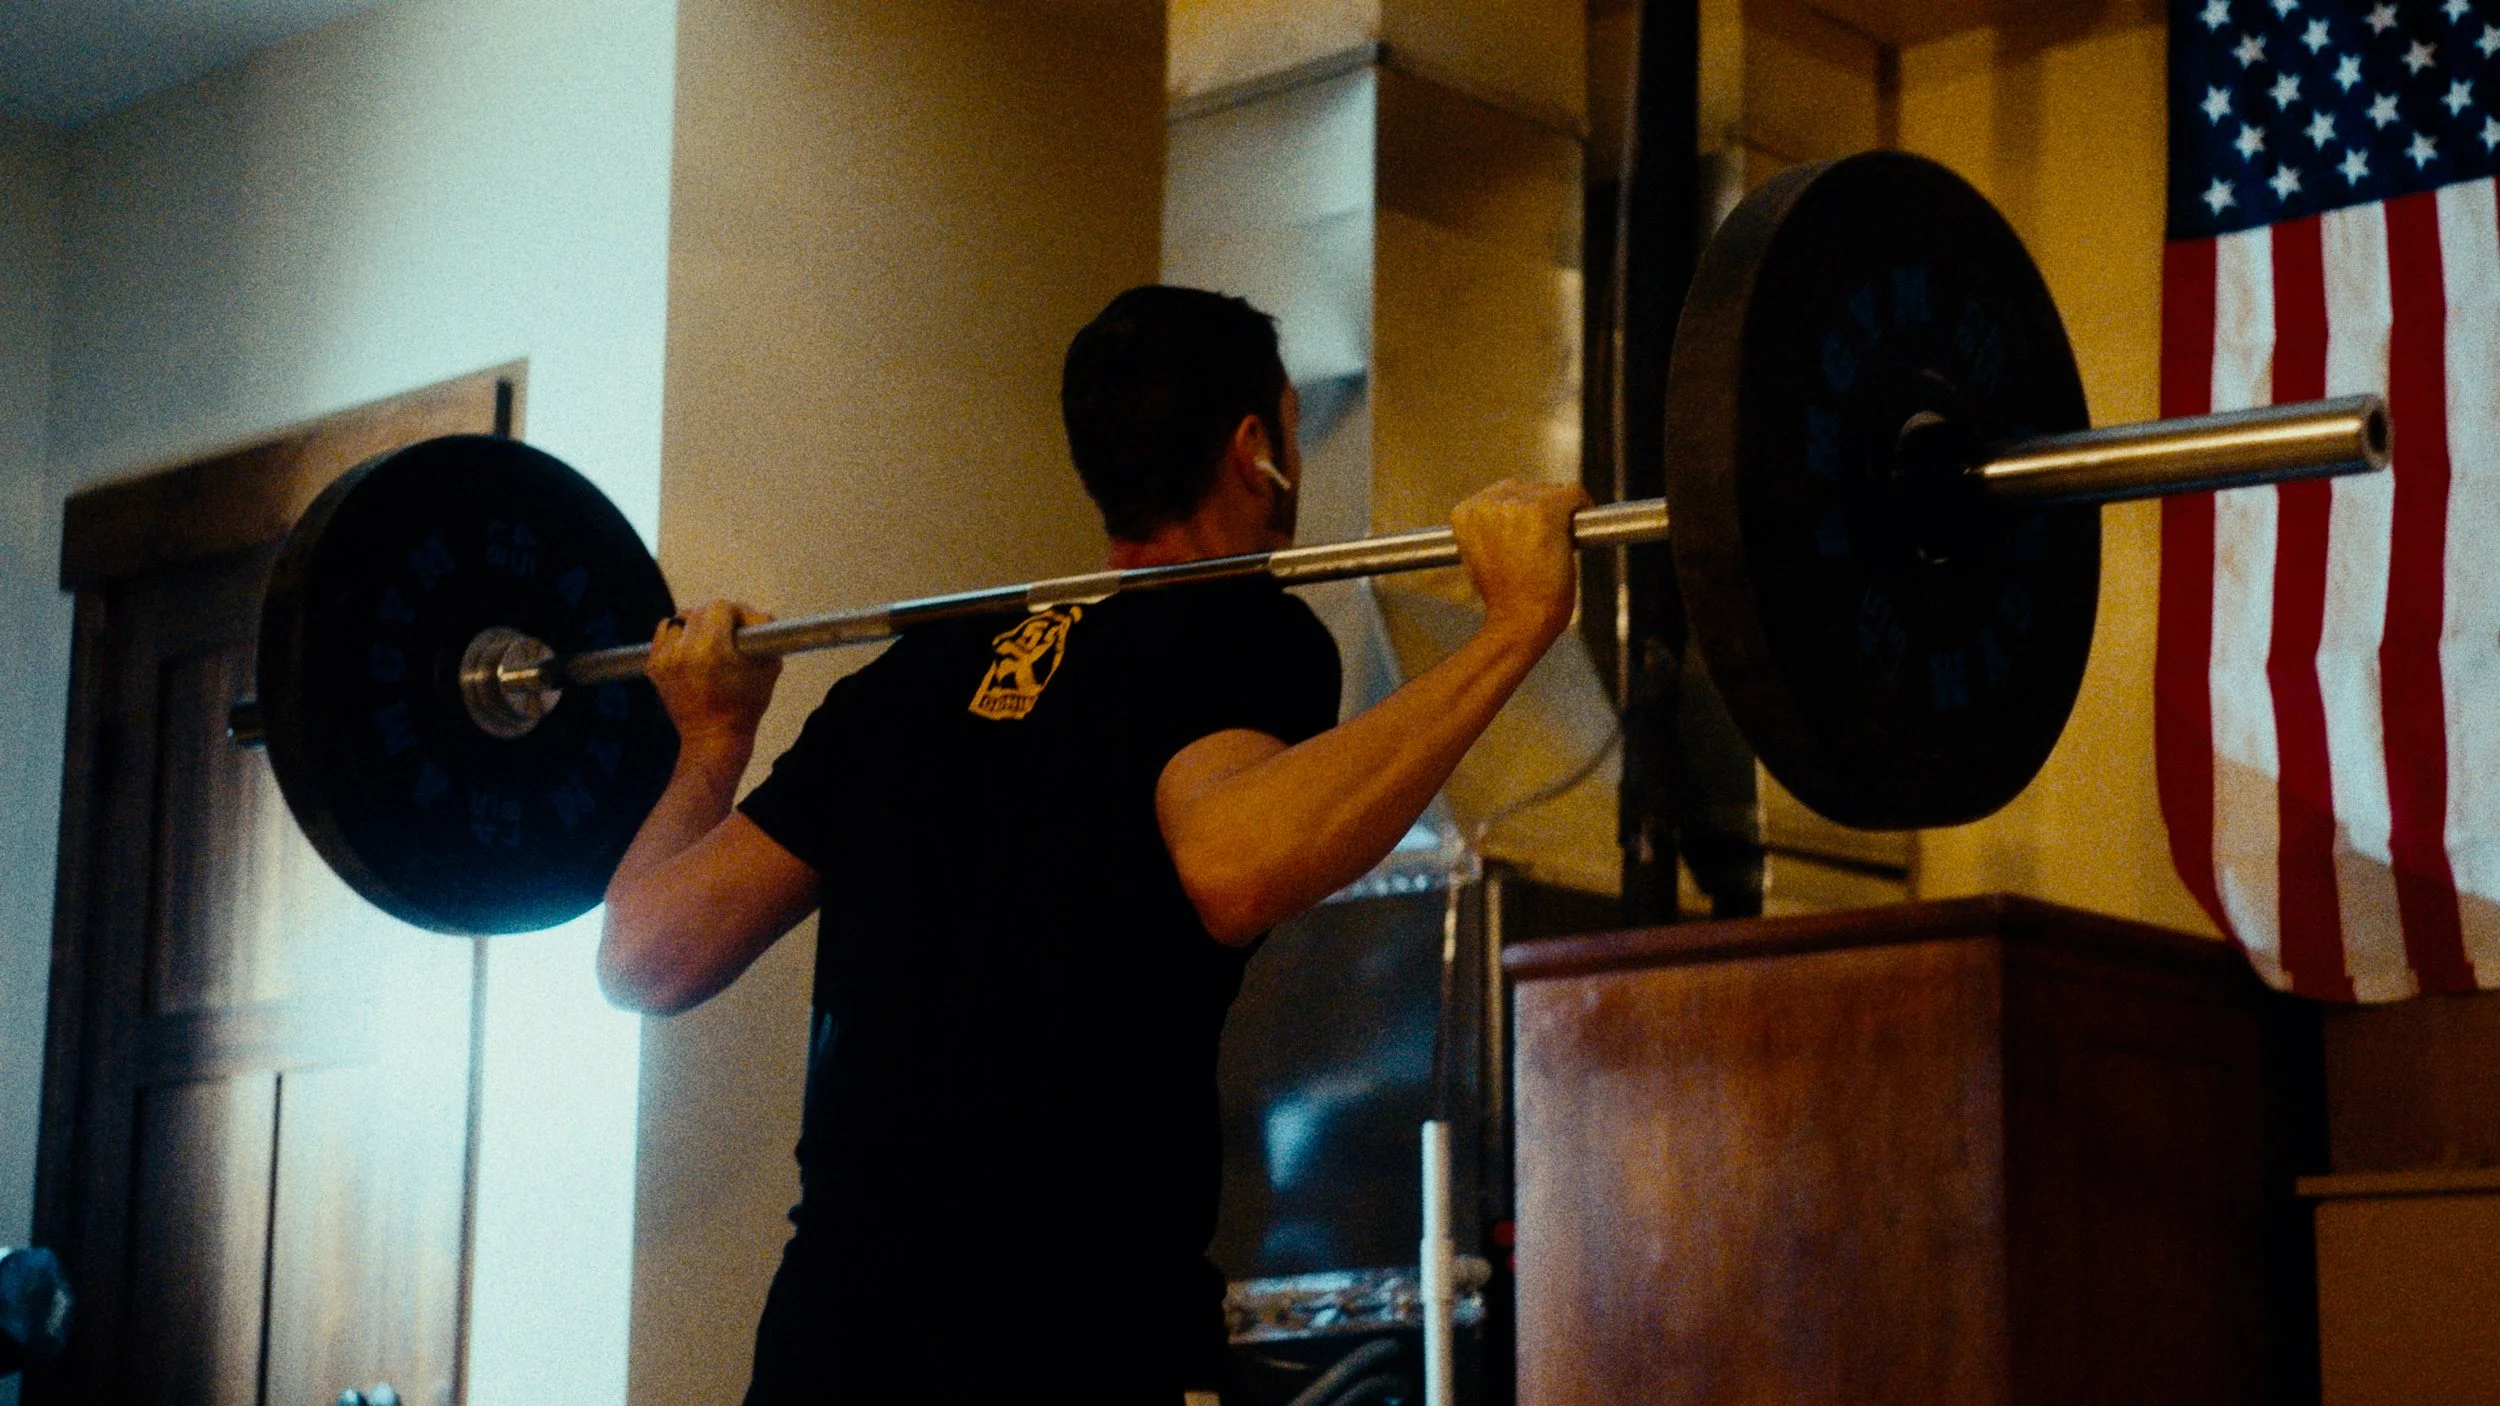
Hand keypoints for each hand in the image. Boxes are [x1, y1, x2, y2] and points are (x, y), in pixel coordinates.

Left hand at [646, 599, 781, 750]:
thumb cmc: (745, 706)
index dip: (737, 612)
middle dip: (717, 617)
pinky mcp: (653, 667)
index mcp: (712, 647)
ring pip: (679, 619)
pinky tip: (690, 649)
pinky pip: (663, 634)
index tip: (744, 627)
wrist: (714, 738)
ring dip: (695, 624)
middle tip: (730, 633)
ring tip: (708, 641)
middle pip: (699, 610)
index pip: (720, 607)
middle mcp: (684, 650)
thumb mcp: (769, 667)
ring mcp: (664, 658)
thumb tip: (762, 615)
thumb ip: (768, 634)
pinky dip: (678, 636)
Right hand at [1450, 479, 1588, 647]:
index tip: (1532, 534)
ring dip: (1561, 513)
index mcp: (1465, 513)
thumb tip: (1512, 514)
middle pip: (1528, 489)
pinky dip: (1582, 507)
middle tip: (1547, 544)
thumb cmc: (1504, 598)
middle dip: (1542, 511)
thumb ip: (1490, 528)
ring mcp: (1515, 505)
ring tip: (1556, 545)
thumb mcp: (1481, 557)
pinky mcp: (1544, 511)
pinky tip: (1576, 531)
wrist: (1517, 622)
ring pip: (1551, 492)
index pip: (1504, 493)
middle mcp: (1486, 503)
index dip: (1523, 513)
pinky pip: (1573, 494)